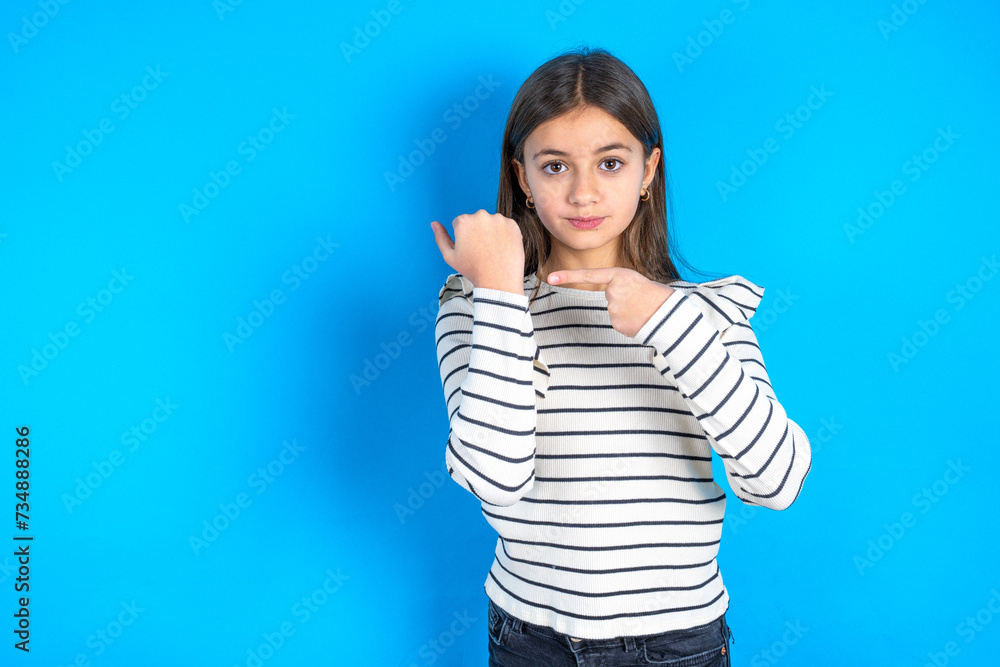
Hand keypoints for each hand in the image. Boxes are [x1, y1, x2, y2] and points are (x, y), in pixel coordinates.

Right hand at [431, 210, 525, 293]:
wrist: (499, 281)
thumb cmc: (473, 270)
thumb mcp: (450, 257)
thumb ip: (440, 237)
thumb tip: (434, 223)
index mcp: (463, 221)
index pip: (460, 223)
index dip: (464, 238)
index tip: (470, 250)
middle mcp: (480, 215)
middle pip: (476, 220)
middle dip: (477, 232)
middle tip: (482, 251)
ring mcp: (498, 219)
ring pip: (492, 223)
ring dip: (492, 232)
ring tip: (493, 251)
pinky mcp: (513, 225)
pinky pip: (506, 226)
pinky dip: (505, 235)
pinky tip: (502, 249)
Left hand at [546, 267, 674, 337]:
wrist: (671, 315)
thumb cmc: (657, 296)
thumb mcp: (637, 282)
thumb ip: (620, 287)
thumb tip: (612, 300)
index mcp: (620, 275)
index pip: (589, 275)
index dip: (568, 276)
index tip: (550, 277)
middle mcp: (613, 291)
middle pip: (609, 297)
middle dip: (622, 300)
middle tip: (640, 300)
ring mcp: (613, 309)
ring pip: (614, 311)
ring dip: (626, 312)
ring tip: (642, 310)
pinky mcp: (616, 324)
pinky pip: (618, 322)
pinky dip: (628, 322)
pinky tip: (640, 320)